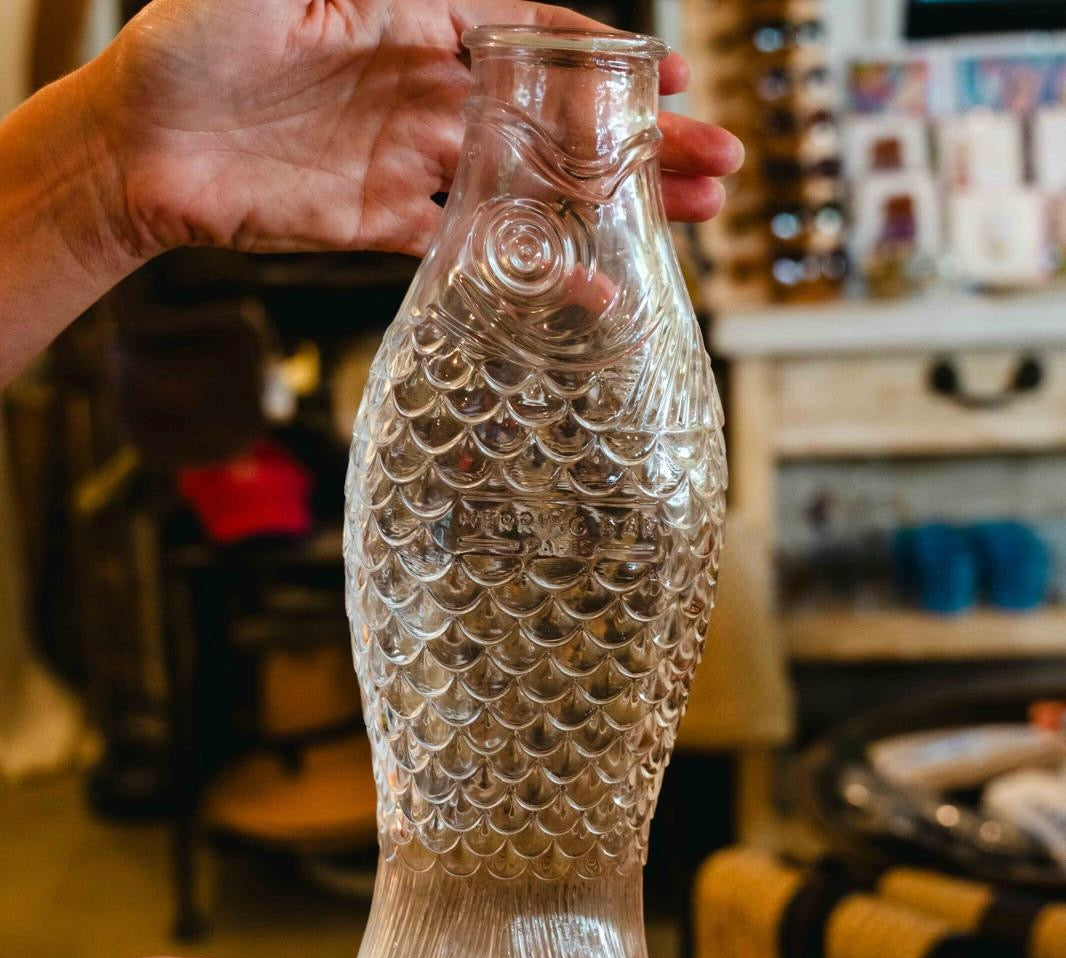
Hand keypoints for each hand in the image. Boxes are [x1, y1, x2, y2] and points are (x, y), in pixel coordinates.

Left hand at [82, 0, 742, 258]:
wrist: (141, 144)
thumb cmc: (195, 37)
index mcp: (420, 20)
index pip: (538, 36)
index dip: (608, 58)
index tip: (673, 77)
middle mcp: (430, 92)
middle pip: (557, 119)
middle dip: (637, 141)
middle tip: (713, 165)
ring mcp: (416, 163)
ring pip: (534, 187)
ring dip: (609, 205)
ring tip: (685, 221)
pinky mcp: (388, 225)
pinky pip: (473, 251)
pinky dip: (533, 271)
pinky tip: (592, 289)